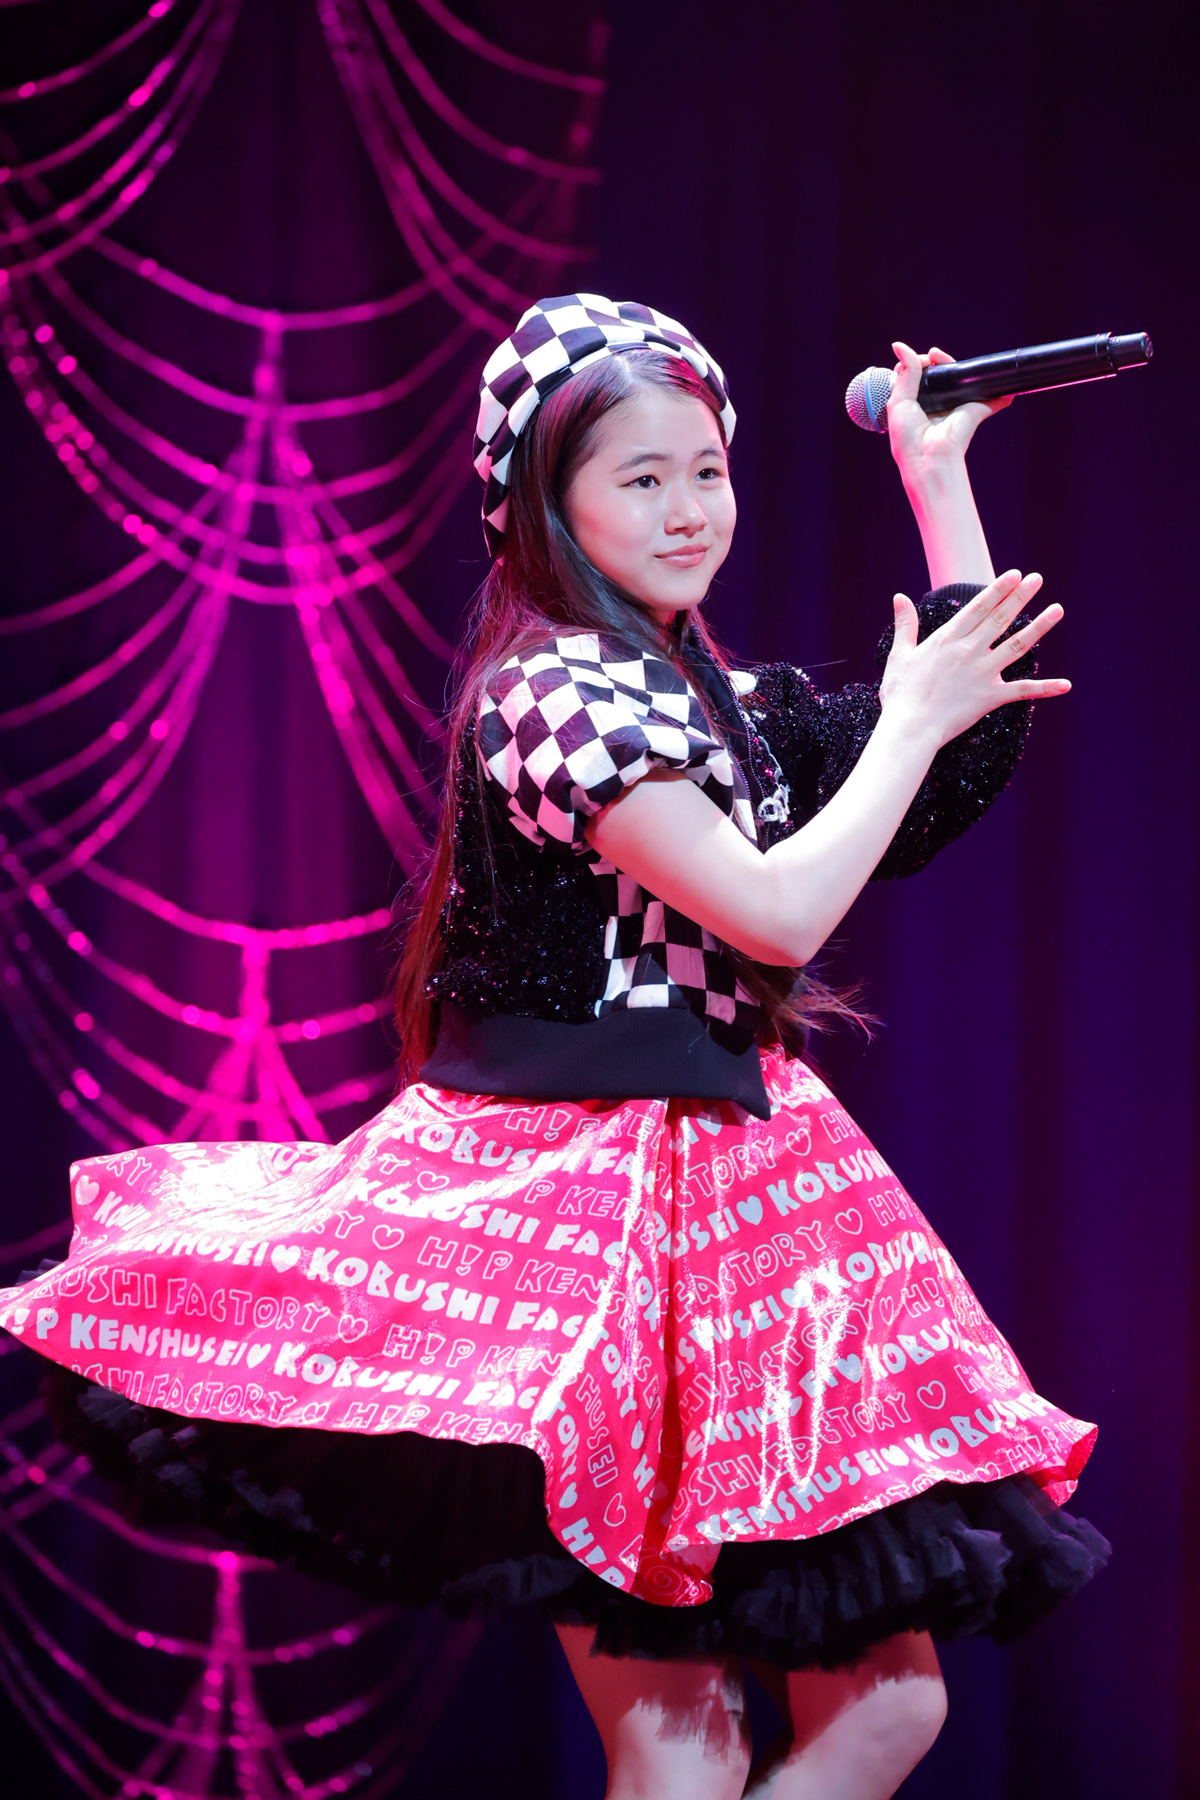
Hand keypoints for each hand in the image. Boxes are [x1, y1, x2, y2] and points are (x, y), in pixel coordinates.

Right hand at [879, 569, 1069, 749]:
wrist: (910, 729)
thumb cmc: (900, 694)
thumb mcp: (900, 655)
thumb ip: (905, 625)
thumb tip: (899, 597)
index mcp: (947, 639)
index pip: (978, 607)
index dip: (997, 589)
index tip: (1015, 574)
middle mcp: (969, 651)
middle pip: (1000, 619)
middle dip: (1020, 597)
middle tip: (1038, 578)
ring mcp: (982, 673)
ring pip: (1018, 645)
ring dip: (1040, 627)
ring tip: (1058, 609)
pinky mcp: (990, 697)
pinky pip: (1022, 691)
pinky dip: (1045, 688)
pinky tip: (1066, 685)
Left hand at [886, 341, 1010, 482]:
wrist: (928, 458)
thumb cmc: (908, 438)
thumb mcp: (898, 402)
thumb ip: (904, 374)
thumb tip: (898, 345)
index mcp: (916, 405)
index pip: (917, 377)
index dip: (915, 365)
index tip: (913, 363)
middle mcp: (937, 404)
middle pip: (940, 374)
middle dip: (936, 360)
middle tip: (932, 356)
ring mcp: (957, 406)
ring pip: (960, 379)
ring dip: (954, 364)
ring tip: (940, 357)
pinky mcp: (975, 410)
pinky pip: (992, 399)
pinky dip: (1001, 394)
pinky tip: (1005, 385)